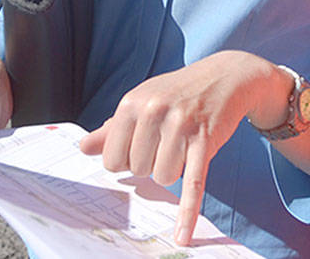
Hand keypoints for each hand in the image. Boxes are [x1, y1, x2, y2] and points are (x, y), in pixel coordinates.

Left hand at [79, 51, 287, 245]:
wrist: (226, 75)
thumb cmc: (179, 92)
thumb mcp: (143, 101)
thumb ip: (112, 128)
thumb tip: (83, 147)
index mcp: (132, 103)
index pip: (112, 159)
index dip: (126, 162)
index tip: (140, 148)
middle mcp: (153, 111)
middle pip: (138, 170)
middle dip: (152, 164)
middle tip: (166, 142)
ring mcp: (181, 124)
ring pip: (164, 177)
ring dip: (173, 171)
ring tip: (182, 148)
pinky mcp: (205, 139)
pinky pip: (192, 182)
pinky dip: (187, 211)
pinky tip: (183, 234)